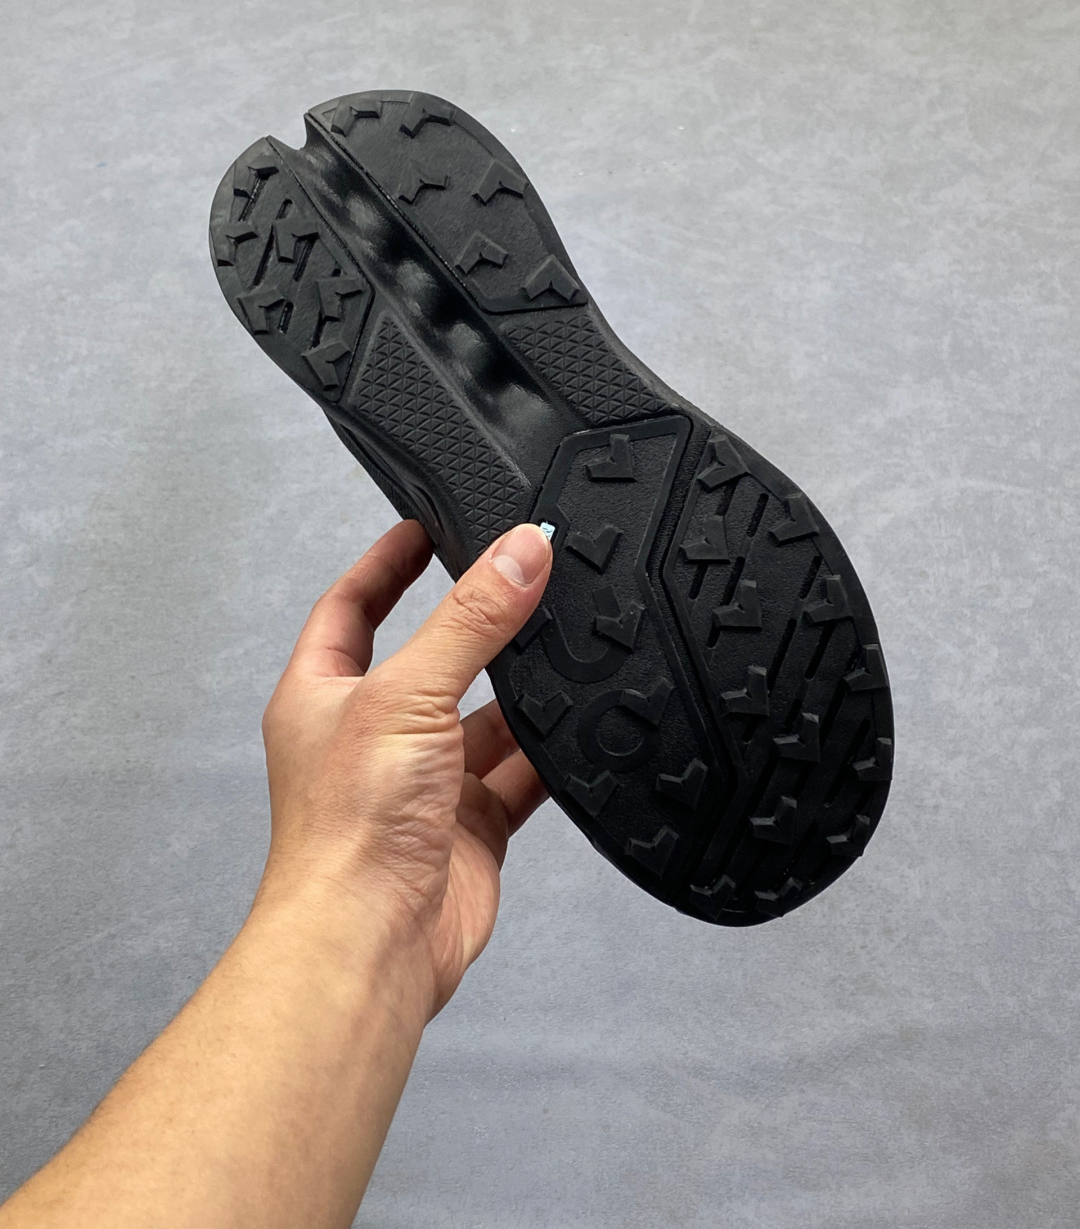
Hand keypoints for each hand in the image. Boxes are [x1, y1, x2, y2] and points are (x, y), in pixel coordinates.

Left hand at [256, 518, 552, 1016]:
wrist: (372, 945)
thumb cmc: (350, 829)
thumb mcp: (408, 695)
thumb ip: (470, 621)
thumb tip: (518, 552)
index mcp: (324, 696)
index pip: (351, 607)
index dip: (386, 563)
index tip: (427, 525)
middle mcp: (371, 736)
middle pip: (430, 659)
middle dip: (475, 625)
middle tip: (524, 576)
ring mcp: (423, 782)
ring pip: (483, 718)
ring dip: (521, 691)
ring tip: (567, 640)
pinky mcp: (470, 826)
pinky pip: (519, 774)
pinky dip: (550, 754)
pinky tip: (583, 725)